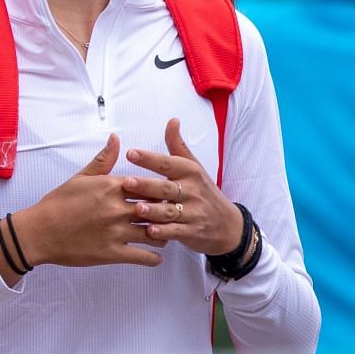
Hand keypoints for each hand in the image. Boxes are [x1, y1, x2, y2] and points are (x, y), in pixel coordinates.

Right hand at [7, 135, 164, 272]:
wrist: (39, 231)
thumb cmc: (58, 203)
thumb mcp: (80, 177)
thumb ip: (103, 160)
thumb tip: (116, 139)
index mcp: (111, 187)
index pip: (148, 185)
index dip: (160, 190)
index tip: (166, 194)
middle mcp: (117, 209)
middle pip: (156, 208)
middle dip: (167, 212)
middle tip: (173, 215)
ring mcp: (116, 232)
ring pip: (154, 233)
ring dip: (164, 235)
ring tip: (167, 235)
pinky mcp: (112, 253)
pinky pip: (142, 256)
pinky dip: (154, 257)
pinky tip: (157, 256)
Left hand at [121, 119, 243, 256]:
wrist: (228, 225)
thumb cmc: (204, 192)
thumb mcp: (194, 167)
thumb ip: (178, 146)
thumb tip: (172, 120)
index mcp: (190, 172)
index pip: (168, 163)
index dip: (149, 158)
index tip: (130, 153)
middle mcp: (192, 191)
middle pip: (167, 188)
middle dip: (147, 185)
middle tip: (127, 182)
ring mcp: (193, 213)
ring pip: (171, 211)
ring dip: (154, 210)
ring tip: (137, 208)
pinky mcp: (193, 232)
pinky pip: (177, 232)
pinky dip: (164, 233)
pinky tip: (150, 232)